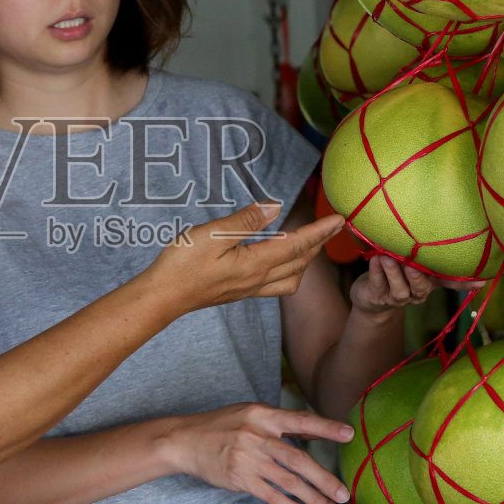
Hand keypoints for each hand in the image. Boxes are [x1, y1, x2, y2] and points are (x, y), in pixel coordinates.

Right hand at [144, 202, 342, 314]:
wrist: (163, 297)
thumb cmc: (182, 264)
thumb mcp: (211, 234)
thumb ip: (245, 221)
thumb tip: (274, 207)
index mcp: (255, 264)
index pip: (297, 244)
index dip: (320, 231)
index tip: (340, 219)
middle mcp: (258, 280)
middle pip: (300, 261)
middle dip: (320, 243)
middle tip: (335, 226)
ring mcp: (250, 289)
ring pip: (292, 276)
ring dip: (307, 259)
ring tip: (312, 242)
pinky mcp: (241, 292)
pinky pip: (278, 284)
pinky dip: (291, 270)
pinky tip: (284, 261)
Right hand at [159, 403, 354, 503]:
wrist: (185, 440)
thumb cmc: (222, 425)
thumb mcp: (250, 414)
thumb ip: (280, 424)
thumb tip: (314, 433)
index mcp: (263, 415)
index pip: (300, 420)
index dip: (325, 427)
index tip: (349, 434)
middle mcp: (257, 435)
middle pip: (298, 459)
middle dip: (324, 479)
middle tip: (344, 494)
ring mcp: (247, 458)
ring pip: (288, 481)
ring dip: (313, 498)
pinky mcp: (239, 478)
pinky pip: (271, 496)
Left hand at [350, 255, 485, 315]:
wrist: (371, 297)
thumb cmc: (396, 269)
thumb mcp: (413, 260)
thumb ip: (422, 248)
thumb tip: (437, 219)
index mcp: (430, 281)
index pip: (450, 283)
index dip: (465, 283)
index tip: (481, 281)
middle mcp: (418, 291)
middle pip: (422, 287)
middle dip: (417, 275)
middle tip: (411, 262)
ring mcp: (399, 297)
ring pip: (400, 289)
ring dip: (394, 272)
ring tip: (387, 257)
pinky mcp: (379, 297)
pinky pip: (379, 284)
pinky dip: (377, 272)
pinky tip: (374, 259)